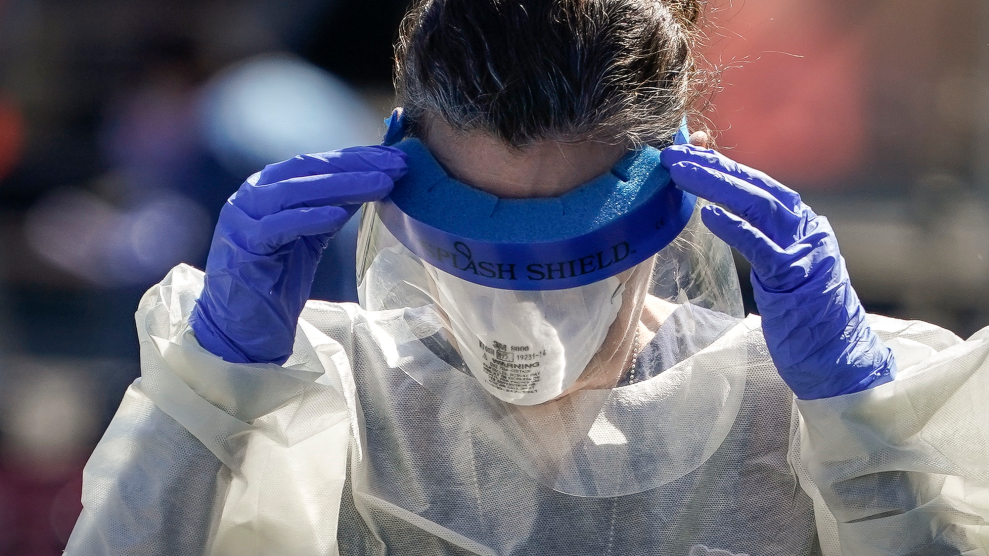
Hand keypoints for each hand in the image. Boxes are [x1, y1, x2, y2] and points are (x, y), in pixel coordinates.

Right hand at [190, 146, 407, 363]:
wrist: (242, 328)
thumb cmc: (277, 281)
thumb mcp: (310, 237)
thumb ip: (330, 208)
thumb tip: (371, 182)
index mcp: (267, 187)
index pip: (316, 163)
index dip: (356, 157)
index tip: (394, 157)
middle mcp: (252, 195)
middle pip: (308, 170)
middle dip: (355, 166)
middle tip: (396, 165)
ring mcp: (243, 219)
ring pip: (296, 191)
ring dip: (343, 185)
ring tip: (381, 185)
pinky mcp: (242, 247)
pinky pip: (279, 226)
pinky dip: (310, 217)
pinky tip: (340, 214)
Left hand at [660, 145, 893, 398]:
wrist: (840, 359)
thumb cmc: (805, 319)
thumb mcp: (781, 270)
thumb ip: (761, 240)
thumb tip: (723, 214)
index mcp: (802, 225)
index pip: (758, 185)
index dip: (721, 165)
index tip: (686, 153)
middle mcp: (807, 230)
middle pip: (756, 187)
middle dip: (712, 167)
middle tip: (673, 154)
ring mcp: (805, 251)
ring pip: (758, 205)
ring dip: (716, 185)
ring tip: (680, 173)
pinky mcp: (796, 278)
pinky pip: (761, 246)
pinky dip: (734, 227)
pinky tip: (707, 215)